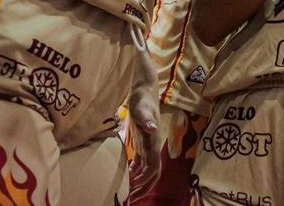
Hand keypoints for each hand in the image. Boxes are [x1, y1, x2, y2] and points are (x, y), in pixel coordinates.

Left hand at [126, 49, 160, 193]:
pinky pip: (141, 161)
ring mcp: (148, 144)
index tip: (135, 190)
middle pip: (153, 173)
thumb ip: (146, 119)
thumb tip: (152, 129)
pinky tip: (129, 176)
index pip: (154, 168)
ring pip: (148, 169)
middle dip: (144, 186)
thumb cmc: (143, 98)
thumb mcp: (142, 108)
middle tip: (131, 197)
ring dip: (140, 181)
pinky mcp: (142, 141)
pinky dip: (136, 171)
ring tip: (130, 192)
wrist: (145, 89)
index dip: (146, 181)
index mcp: (154, 142)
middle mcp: (153, 146)